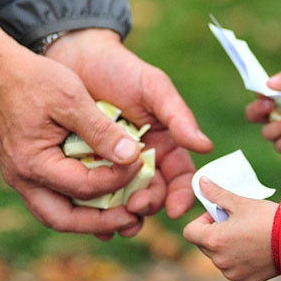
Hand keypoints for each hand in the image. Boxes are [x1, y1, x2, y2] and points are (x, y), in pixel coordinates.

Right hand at [0, 18, 157, 237]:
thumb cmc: (33, 80)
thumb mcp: (72, 98)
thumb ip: (101, 130)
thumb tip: (132, 155)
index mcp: (32, 163)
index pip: (83, 186)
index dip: (117, 179)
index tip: (140, 162)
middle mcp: (23, 179)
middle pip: (64, 220)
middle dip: (101, 224)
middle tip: (133, 219)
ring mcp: (23, 178)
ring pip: (58, 215)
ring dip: (90, 219)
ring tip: (123, 213)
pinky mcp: (29, 171)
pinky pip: (55, 199)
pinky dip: (79, 202)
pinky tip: (104, 195)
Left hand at [46, 28, 212, 223]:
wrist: (75, 57)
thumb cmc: (120, 69)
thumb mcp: (153, 87)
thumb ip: (178, 116)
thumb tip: (205, 146)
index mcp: (164, 144)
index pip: (180, 177)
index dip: (182, 195)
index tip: (176, 209)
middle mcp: (141, 161)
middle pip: (152, 195)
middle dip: (149, 206)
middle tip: (136, 207)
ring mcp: (111, 167)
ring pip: (123, 201)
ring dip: (123, 217)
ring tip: (117, 222)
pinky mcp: (84, 169)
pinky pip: (91, 196)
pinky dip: (94, 213)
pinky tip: (93, 222)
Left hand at [183, 177, 280, 280]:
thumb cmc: (268, 219)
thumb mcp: (241, 203)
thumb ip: (217, 194)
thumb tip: (201, 182)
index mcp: (214, 240)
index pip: (190, 232)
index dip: (201, 220)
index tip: (218, 215)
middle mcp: (219, 261)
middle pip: (204, 244)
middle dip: (215, 232)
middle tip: (236, 222)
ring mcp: (232, 273)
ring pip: (219, 257)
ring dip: (226, 247)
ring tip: (248, 235)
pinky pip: (233, 269)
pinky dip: (239, 260)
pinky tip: (255, 249)